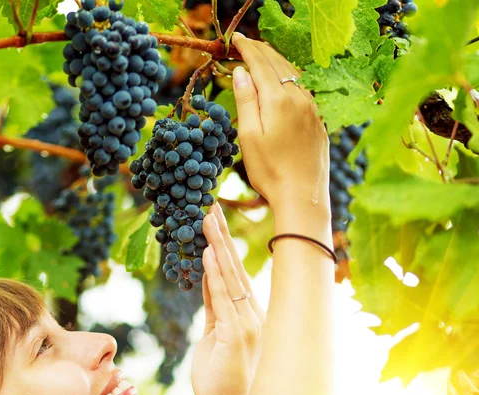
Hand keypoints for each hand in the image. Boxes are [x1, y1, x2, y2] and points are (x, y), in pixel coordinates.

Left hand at [191, 203, 265, 394]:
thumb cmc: (227, 388)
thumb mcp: (215, 343)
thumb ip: (215, 315)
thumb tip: (208, 290)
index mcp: (247, 317)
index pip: (232, 275)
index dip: (222, 248)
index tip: (212, 224)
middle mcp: (253, 315)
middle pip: (234, 267)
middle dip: (220, 235)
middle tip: (209, 205)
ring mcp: (248, 323)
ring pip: (231, 276)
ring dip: (217, 244)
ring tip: (207, 216)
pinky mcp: (238, 336)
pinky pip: (224, 298)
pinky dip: (216, 274)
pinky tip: (207, 252)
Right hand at [231, 33, 329, 216]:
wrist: (302, 196)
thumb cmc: (270, 171)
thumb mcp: (249, 137)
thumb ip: (246, 101)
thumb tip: (241, 72)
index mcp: (278, 100)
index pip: (260, 63)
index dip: (246, 48)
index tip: (235, 39)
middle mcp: (299, 98)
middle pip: (278, 64)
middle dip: (260, 50)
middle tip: (245, 43)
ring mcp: (312, 109)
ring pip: (293, 75)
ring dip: (276, 62)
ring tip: (262, 56)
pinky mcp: (318, 121)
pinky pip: (303, 90)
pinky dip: (289, 78)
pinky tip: (284, 82)